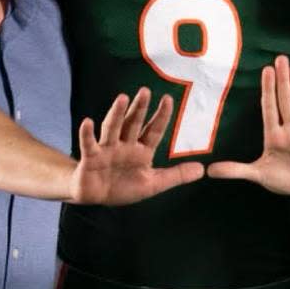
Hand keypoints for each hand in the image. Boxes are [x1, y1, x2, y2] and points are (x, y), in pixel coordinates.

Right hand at [72, 89, 202, 205]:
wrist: (96, 197)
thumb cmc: (123, 187)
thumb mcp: (153, 184)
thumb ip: (176, 176)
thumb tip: (202, 170)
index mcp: (141, 150)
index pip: (154, 130)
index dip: (161, 116)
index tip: (168, 98)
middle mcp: (125, 145)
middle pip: (133, 123)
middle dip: (139, 108)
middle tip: (145, 91)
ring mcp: (107, 150)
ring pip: (112, 128)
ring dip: (117, 114)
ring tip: (122, 98)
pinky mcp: (90, 158)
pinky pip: (89, 144)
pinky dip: (87, 134)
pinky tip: (88, 122)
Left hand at [209, 56, 289, 196]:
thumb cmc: (285, 179)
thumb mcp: (258, 175)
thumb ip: (235, 170)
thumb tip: (209, 171)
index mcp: (273, 137)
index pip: (269, 109)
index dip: (267, 90)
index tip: (266, 70)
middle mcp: (289, 132)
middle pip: (285, 102)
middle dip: (282, 81)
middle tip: (280, 59)